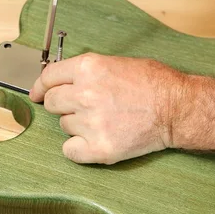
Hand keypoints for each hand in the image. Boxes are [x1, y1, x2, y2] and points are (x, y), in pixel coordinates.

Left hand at [29, 53, 184, 164]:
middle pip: (51, 103)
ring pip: (64, 126)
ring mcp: (90, 122)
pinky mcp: (99, 148)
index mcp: (88, 68)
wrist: (177, 108)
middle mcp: (84, 94)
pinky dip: (78, 148)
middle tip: (80, 108)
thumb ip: (88, 71)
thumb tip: (64, 81)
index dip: (40, 86)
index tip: (37, 93)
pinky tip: (93, 141)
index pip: (48, 77)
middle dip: (61, 105)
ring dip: (77, 125)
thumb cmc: (155, 83)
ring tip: (103, 121)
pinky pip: (69, 151)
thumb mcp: (117, 63)